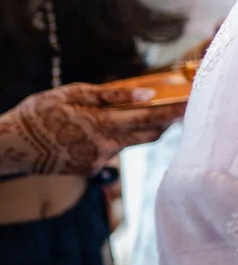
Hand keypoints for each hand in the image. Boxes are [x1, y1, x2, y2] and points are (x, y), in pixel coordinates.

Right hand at [0, 83, 184, 177]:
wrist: (10, 145)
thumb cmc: (39, 113)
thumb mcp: (72, 94)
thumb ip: (110, 95)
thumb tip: (146, 94)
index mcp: (102, 125)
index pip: (150, 118)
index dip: (174, 111)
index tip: (192, 103)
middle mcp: (105, 147)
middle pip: (148, 135)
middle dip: (166, 123)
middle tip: (179, 109)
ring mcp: (97, 161)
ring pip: (131, 143)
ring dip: (141, 130)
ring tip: (146, 114)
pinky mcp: (89, 169)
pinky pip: (112, 152)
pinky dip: (115, 139)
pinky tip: (104, 130)